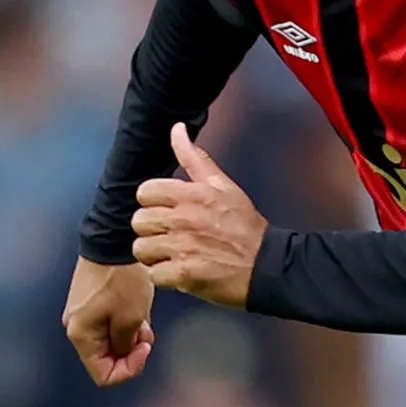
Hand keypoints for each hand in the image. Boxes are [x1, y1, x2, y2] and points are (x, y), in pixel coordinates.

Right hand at [63, 256, 157, 385]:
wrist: (114, 240)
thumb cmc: (122, 278)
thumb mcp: (132, 317)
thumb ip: (126, 345)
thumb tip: (123, 351)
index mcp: (80, 335)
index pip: (104, 375)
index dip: (129, 369)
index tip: (144, 348)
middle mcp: (75, 326)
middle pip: (106, 358)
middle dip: (130, 351)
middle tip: (146, 332)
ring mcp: (81, 312)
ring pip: (109, 340)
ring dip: (129, 335)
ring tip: (143, 316)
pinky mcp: (89, 301)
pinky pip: (108, 323)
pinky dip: (124, 322)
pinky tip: (136, 307)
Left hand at [131, 124, 266, 307]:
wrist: (266, 266)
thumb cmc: (245, 226)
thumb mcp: (223, 186)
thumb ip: (195, 158)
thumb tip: (177, 128)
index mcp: (191, 195)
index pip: (145, 192)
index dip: (153, 202)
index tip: (167, 211)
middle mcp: (183, 219)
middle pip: (138, 221)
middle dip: (151, 230)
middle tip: (170, 235)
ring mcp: (182, 247)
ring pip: (141, 249)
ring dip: (155, 255)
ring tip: (174, 255)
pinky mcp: (183, 275)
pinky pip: (154, 275)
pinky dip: (165, 277)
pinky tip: (179, 272)